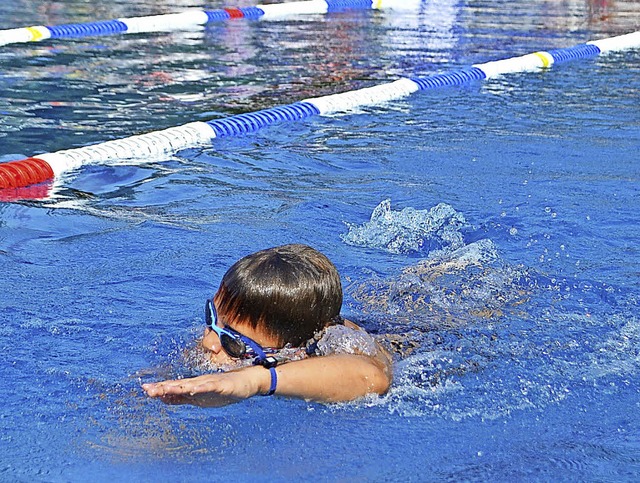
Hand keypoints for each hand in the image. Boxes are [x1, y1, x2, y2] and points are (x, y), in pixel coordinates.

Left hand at [142, 367, 267, 407]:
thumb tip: (162, 398)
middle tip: (147, 389)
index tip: (144, 389)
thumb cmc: (225, 389)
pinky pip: (211, 386)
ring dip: (178, 386)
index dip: (160, 388)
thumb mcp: (200, 396)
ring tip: (165, 388)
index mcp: (194, 387)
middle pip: (179, 385)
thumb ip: (183, 397)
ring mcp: (211, 383)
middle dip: (164, 387)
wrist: (248, 382)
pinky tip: (193, 389)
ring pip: (192, 385)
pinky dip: (201, 387)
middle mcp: (200, 383)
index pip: (174, 388)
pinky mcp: (223, 385)